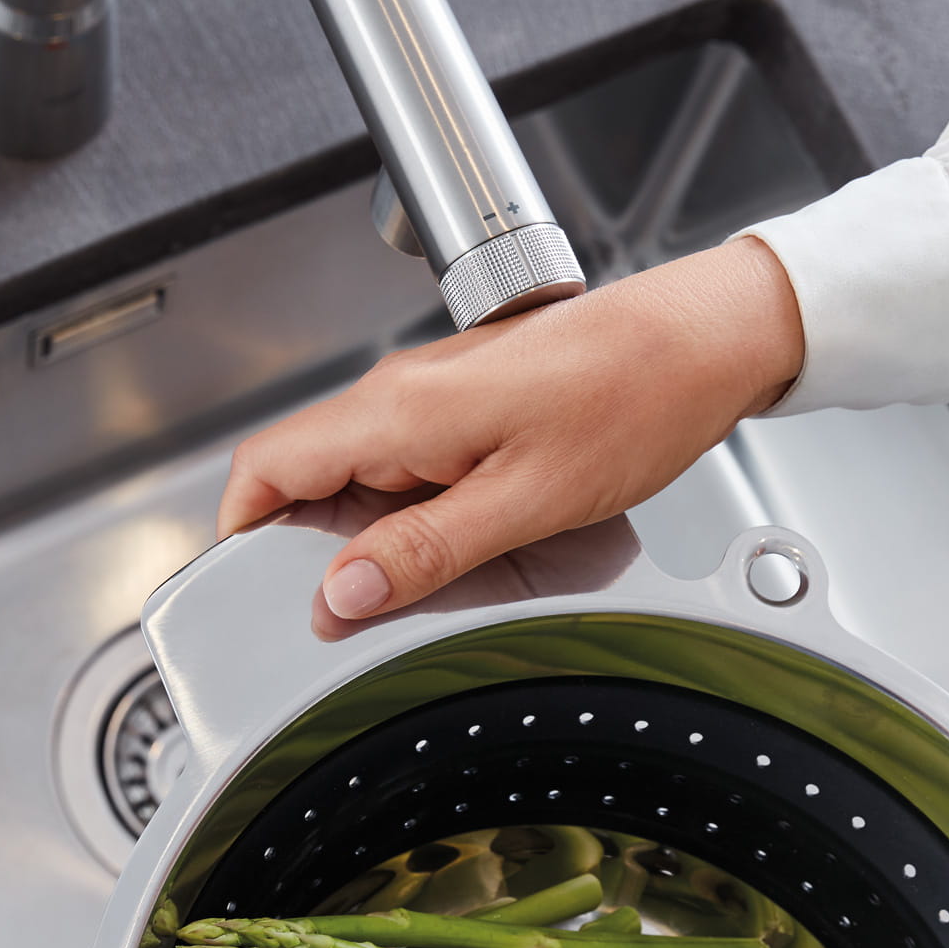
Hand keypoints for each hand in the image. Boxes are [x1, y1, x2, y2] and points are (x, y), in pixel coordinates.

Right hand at [216, 238, 804, 620]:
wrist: (707, 339)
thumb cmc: (636, 400)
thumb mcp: (526, 504)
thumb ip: (423, 552)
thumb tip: (340, 596)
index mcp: (399, 410)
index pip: (265, 467)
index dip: (242, 536)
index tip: (254, 593)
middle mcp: (403, 391)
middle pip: (305, 475)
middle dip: (312, 550)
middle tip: (359, 608)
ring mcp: (435, 391)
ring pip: (359, 473)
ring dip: (372, 534)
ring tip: (430, 577)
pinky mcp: (469, 398)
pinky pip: (408, 461)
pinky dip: (415, 510)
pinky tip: (467, 538)